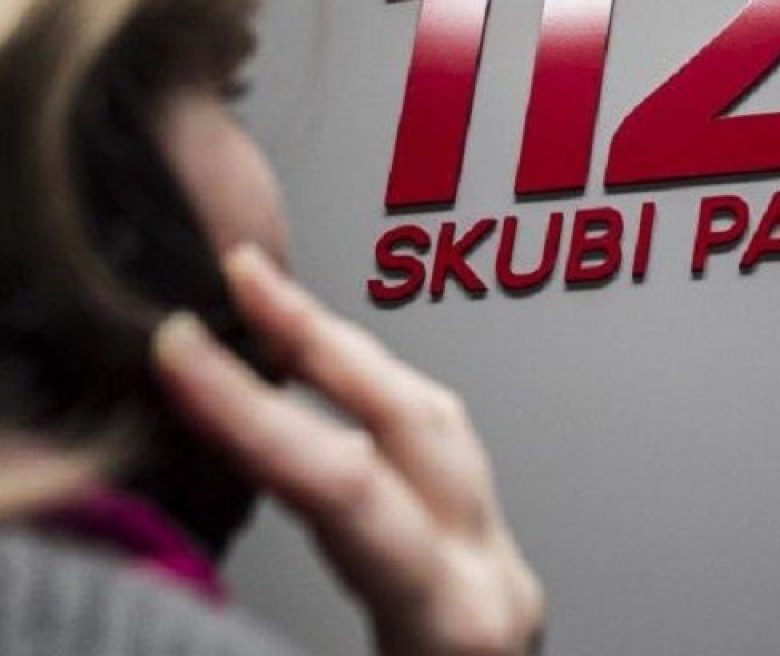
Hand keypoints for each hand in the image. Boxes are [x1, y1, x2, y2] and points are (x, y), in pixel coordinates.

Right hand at [152, 243, 544, 655]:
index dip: (254, 413)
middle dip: (318, 335)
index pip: (343, 485)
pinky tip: (334, 395)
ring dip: (351, 358)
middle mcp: (492, 576)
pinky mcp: (482, 568)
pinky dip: (375, 407)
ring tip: (282, 315)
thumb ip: (253, 636)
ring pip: (434, 420)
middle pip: (411, 415)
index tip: (184, 355)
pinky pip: (438, 456)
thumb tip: (166, 564)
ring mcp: (497, 565)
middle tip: (249, 276)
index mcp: (456, 623)